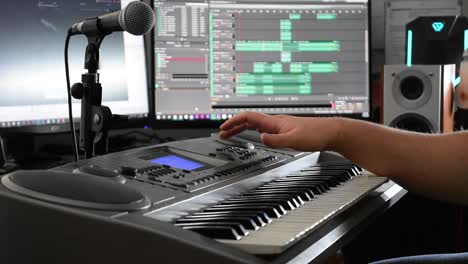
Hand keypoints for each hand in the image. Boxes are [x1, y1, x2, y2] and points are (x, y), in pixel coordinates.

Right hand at [219, 112, 341, 151]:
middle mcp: (275, 122)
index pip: (248, 117)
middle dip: (233, 126)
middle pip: (249, 120)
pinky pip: (263, 128)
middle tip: (222, 133)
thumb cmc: (316, 134)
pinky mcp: (285, 130)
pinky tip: (255, 137)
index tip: (223, 128)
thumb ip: (276, 140)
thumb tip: (260, 139)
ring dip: (242, 129)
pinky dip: (253, 132)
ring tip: (233, 135)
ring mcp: (280, 125)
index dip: (234, 122)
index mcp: (274, 122)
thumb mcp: (294, 140)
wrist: (331, 132)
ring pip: (255, 124)